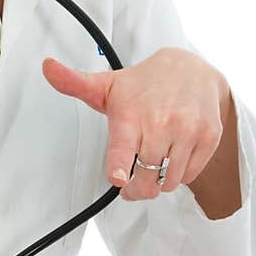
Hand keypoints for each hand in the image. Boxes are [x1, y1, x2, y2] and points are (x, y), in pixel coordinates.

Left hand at [42, 47, 228, 199]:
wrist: (190, 67)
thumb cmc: (143, 84)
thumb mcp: (106, 84)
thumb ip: (74, 83)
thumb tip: (47, 66)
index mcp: (131, 114)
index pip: (125, 147)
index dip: (121, 166)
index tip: (119, 178)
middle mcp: (162, 122)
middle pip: (146, 178)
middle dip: (136, 188)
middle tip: (130, 183)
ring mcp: (188, 130)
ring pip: (169, 182)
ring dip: (158, 183)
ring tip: (152, 166)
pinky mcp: (208, 137)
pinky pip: (190, 175)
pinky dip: (179, 174)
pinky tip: (172, 156)